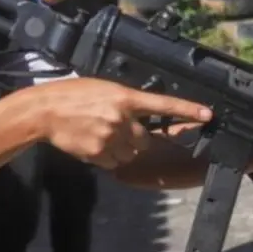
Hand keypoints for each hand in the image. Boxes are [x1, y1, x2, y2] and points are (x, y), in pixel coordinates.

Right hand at [30, 77, 211, 169]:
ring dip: (121, 149)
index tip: (208, 114)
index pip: (163, 104)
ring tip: (100, 134)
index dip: (187, 110)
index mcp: (124, 97)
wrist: (45, 111)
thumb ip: (124, 101)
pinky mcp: (98, 153)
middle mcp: (121, 118)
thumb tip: (137, 115)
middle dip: (135, 137)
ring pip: (130, 153)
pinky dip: (106, 157)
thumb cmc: (72, 94)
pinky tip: (92, 143)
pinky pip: (113, 162)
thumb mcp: (103, 89)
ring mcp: (110, 137)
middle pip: (145, 139)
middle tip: (116, 129)